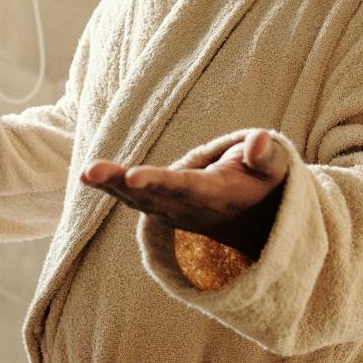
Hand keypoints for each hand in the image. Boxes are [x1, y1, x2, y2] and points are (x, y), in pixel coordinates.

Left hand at [79, 129, 289, 258]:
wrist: (258, 220)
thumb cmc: (264, 183)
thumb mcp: (276, 169)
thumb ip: (267, 154)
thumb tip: (258, 141)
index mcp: (217, 195)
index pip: (184, 187)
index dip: (158, 183)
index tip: (134, 177)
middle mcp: (190, 206)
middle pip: (152, 195)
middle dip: (120, 183)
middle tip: (91, 172)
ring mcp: (174, 210)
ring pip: (138, 199)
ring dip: (110, 186)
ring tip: (86, 173)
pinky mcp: (164, 208)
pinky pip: (135, 199)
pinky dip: (113, 188)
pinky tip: (88, 176)